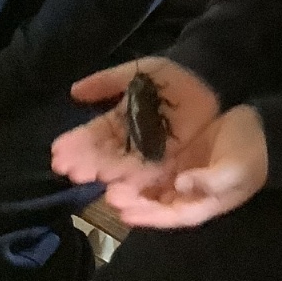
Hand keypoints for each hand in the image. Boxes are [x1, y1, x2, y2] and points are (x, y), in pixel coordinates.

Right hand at [50, 59, 220, 212]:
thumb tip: (74, 91)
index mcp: (126, 129)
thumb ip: (109, 81)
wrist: (221, 87)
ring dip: (116, 187)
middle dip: (91, 168)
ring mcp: (159, 168)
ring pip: (132, 183)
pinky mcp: (182, 183)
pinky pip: (161, 198)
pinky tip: (127, 207)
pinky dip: (144, 205)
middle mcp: (138, 153)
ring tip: (102, 188)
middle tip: (73, 172)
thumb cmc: (181, 82)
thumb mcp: (143, 74)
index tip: (59, 155)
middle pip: (110, 163)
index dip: (79, 147)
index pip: (97, 141)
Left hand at [110, 104, 267, 228]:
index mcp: (202, 204)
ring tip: (108, 179)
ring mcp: (180, 175)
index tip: (126, 214)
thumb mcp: (235, 170)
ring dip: (130, 185)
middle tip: (110, 193)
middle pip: (154, 203)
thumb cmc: (251, 156)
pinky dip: (137, 166)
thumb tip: (180, 184)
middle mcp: (186, 195)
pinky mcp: (177, 158)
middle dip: (132, 200)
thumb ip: (210, 180)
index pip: (170, 216)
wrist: (262, 132)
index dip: (148, 216)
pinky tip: (120, 159)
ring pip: (150, 185)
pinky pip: (153, 166)